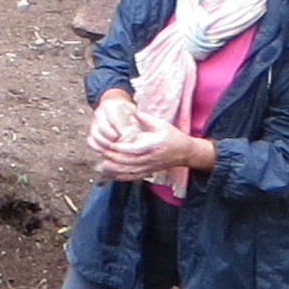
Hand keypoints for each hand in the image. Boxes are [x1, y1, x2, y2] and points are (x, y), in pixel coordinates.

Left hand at [88, 91, 208, 180]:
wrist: (185, 152)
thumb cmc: (173, 136)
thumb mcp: (161, 124)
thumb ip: (146, 119)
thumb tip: (132, 112)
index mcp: (152, 146)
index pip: (133, 149)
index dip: (120, 148)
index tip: (110, 143)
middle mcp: (150, 158)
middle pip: (129, 161)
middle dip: (114, 157)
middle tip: (103, 151)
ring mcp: (150, 167)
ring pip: (130, 170)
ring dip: (116, 168)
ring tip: (104, 163)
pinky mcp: (149, 172)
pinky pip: (134, 176)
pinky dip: (123, 177)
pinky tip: (113, 174)